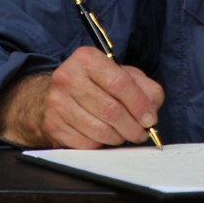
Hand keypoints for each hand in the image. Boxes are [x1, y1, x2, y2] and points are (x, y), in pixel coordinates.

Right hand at [33, 47, 164, 148]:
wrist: (57, 93)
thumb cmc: (96, 84)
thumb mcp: (123, 75)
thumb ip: (144, 88)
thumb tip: (150, 112)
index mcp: (87, 58)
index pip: (120, 83)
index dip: (139, 105)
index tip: (150, 120)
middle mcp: (68, 77)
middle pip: (110, 110)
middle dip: (132, 127)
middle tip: (141, 133)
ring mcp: (57, 102)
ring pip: (99, 130)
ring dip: (118, 137)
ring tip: (124, 134)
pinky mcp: (53, 125)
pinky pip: (86, 143)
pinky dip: (101, 144)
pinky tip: (104, 136)